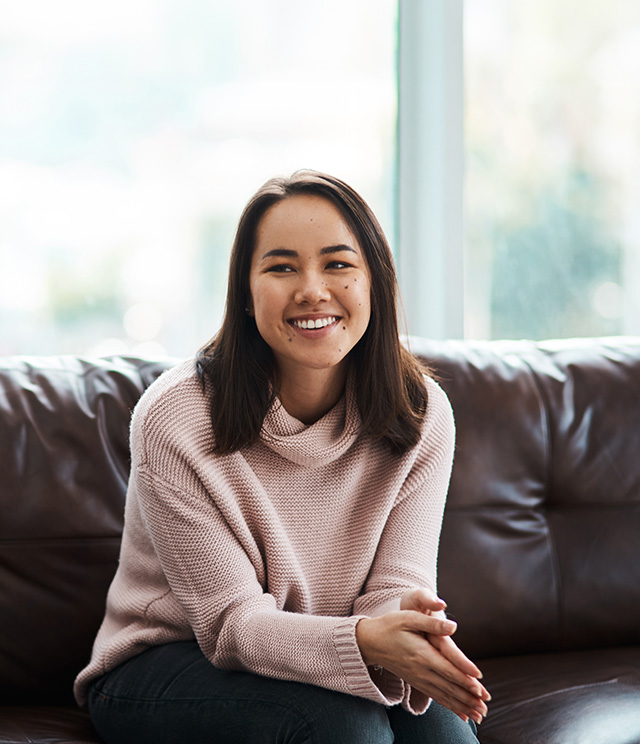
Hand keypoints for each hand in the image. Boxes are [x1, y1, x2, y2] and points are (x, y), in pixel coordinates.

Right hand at [356, 593, 489, 723]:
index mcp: (421, 653)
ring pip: (444, 695)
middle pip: (448, 686)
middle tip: (486, 705)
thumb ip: (432, 624)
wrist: (369, 642)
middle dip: (468, 696)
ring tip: (480, 714)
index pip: (446, 668)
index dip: (463, 677)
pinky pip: (436, 697)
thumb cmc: (390, 626)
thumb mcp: (408, 618)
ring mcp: (418, 678)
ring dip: (462, 705)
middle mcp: (421, 670)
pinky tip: (462, 714)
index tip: (479, 685)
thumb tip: (453, 627)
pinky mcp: (416, 682)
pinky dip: (451, 706)